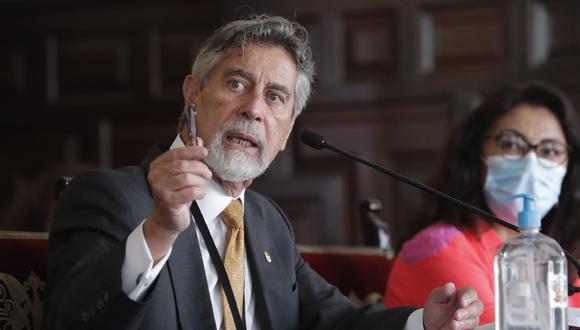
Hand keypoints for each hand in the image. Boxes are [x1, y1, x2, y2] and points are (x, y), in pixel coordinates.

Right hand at [144, 138, 211, 261]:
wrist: (168, 219)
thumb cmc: (176, 195)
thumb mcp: (181, 175)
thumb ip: (188, 157)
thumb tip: (198, 141)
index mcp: (158, 166)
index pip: (175, 153)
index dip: (191, 151)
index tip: (204, 152)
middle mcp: (155, 176)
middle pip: (182, 165)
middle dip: (200, 168)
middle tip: (208, 174)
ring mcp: (160, 189)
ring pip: (187, 179)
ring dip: (200, 182)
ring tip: (201, 186)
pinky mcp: (168, 201)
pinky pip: (191, 192)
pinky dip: (200, 192)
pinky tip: (199, 194)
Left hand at [423, 282, 482, 329]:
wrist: (431, 325)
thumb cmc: (435, 308)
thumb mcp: (435, 298)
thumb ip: (443, 292)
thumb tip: (450, 285)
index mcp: (462, 294)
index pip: (471, 293)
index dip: (468, 297)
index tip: (462, 302)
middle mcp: (469, 306)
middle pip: (478, 306)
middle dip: (468, 311)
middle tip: (457, 315)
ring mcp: (470, 318)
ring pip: (475, 320)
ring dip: (464, 322)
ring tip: (453, 324)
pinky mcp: (468, 328)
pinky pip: (470, 329)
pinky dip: (462, 328)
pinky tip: (453, 327)